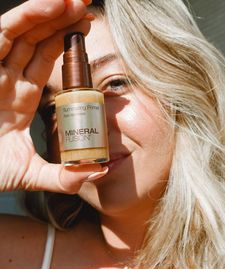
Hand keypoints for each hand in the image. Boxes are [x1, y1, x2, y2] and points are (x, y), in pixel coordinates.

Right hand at [0, 0, 106, 192]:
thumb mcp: (32, 175)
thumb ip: (63, 177)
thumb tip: (98, 172)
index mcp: (22, 97)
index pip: (45, 58)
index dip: (65, 40)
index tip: (88, 25)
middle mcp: (8, 80)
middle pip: (34, 39)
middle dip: (59, 19)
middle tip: (85, 4)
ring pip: (19, 32)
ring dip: (44, 12)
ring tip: (71, 0)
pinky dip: (20, 20)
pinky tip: (45, 7)